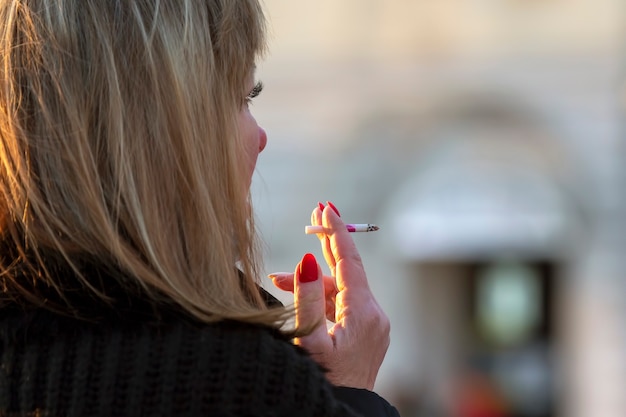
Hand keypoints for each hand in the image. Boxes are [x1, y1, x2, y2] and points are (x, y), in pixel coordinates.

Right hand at [270, 203, 389, 389]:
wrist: (342, 412)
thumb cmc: (323, 382)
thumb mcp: (309, 340)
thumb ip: (307, 298)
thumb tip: (308, 259)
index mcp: (363, 312)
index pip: (348, 261)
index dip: (336, 232)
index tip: (327, 207)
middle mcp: (374, 314)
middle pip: (348, 268)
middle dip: (329, 242)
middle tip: (316, 212)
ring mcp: (372, 323)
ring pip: (342, 288)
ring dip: (314, 279)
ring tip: (277, 279)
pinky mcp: (367, 332)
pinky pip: (344, 304)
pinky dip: (322, 296)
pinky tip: (299, 294)